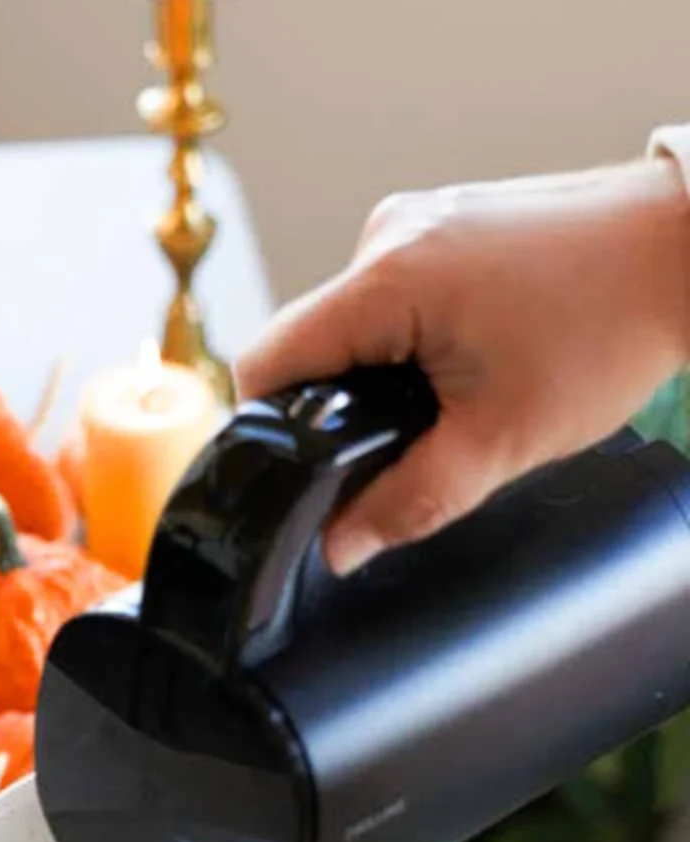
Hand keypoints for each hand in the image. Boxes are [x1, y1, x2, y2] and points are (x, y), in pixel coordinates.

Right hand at [236, 158, 689, 573]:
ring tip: (459, 397)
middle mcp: (388, 235)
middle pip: (310, 348)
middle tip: (412, 444)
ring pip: (354, 328)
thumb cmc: (609, 327)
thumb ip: (407, 504)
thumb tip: (340, 547)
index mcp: (385, 279)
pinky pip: (393, 300)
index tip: (302, 477)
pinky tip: (473, 360)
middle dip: (343, 410)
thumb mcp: (500, 443)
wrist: (686, 251)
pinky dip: (415, 343)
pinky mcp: (446, 224)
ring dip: (385, 377)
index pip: (266, 363)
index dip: (267, 432)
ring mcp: (417, 222)